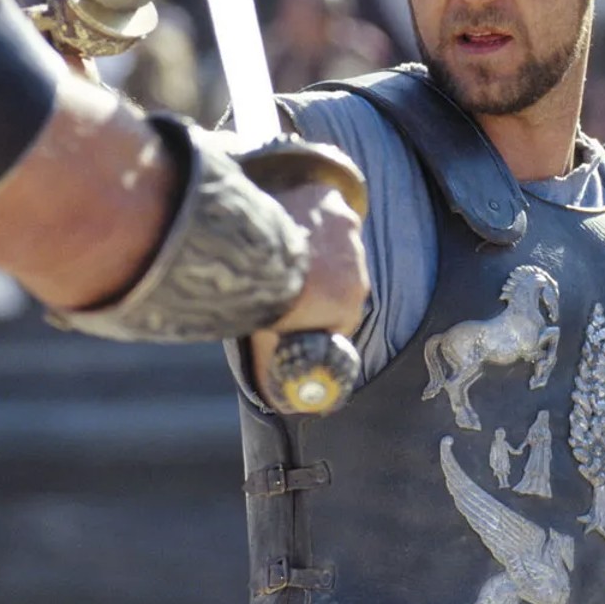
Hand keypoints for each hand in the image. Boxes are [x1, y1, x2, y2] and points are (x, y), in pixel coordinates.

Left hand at [246, 179, 368, 410]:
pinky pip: (323, 208)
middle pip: (339, 276)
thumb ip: (276, 368)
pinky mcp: (331, 200)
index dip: (316, 318)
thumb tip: (279, 403)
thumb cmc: (259, 296)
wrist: (247, 243)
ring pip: (331, 241)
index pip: (341, 317)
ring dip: (312, 245)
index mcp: (349, 302)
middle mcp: (357, 266)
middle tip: (280, 279)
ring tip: (279, 247)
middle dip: (314, 279)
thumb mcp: (266, 341)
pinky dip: (307, 212)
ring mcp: (347, 229)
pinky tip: (284, 212)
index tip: (292, 314)